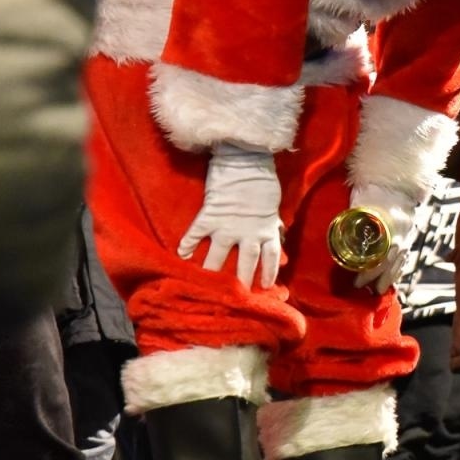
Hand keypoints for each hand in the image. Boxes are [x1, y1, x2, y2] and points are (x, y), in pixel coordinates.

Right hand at [178, 144, 282, 289]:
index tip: (266, 288)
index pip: (271, 258)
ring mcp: (227, 226)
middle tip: (235, 298)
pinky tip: (180, 254)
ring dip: (212, 270)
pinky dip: (187, 244)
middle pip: (245, 263)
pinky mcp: (210, 215)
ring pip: (218, 256)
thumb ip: (273, 224)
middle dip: (241, 282)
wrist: (246, 161)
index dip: (269, 273)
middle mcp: (248, 233)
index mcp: (266, 230)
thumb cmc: (263, 182)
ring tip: (204, 285)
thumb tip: (279, 234)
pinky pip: (196, 233)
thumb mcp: (273, 206)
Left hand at [349, 182, 416, 292]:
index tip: (356, 282)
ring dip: (389, 277)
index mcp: (386, 231)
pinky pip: (406, 255)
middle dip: (377, 279)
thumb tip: (339, 237)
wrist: (397, 177)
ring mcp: (407, 235)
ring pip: (399, 261)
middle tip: (365, 290)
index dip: (367, 273)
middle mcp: (399, 236)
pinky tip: (394, 276)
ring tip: (379, 290)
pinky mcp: (411, 232)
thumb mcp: (358, 205)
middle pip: (389, 264)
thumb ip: (352, 222)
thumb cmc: (373, 190)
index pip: (378, 259)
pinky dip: (399, 267)